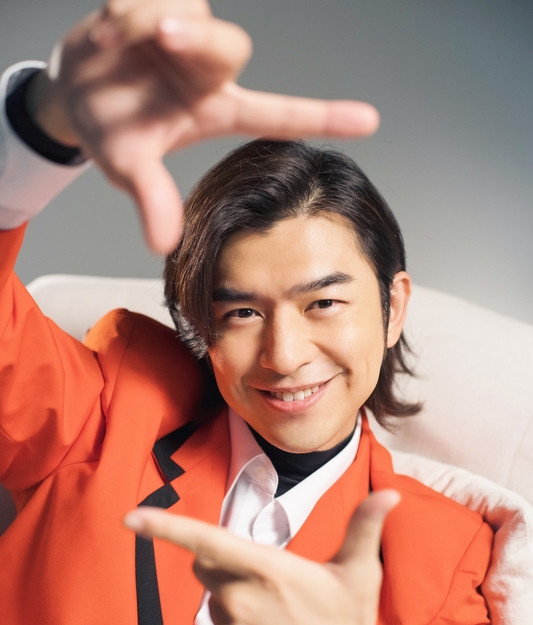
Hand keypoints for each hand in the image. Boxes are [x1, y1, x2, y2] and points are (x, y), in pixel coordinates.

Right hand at [25, 0, 378, 253]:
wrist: (71, 88)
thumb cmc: (110, 129)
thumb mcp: (128, 167)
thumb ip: (152, 199)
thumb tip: (163, 245)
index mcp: (215, 110)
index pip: (277, 113)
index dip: (323, 116)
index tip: (370, 121)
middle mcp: (210, 71)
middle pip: (232, 47)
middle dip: (193, 38)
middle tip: (157, 37)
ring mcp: (190, 32)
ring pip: (191, 10)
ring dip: (146, 21)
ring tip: (117, 43)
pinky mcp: (165, 0)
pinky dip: (128, 6)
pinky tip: (114, 31)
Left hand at [124, 490, 399, 624]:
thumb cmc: (350, 624)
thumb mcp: (360, 573)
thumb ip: (365, 527)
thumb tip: (390, 494)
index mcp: (269, 569)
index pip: (207, 541)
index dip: (166, 527)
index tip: (131, 518)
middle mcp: (243, 600)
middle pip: (206, 567)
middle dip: (226, 568)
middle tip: (271, 586)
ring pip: (214, 603)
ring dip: (234, 604)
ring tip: (276, 621)